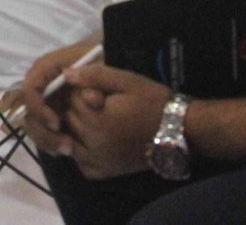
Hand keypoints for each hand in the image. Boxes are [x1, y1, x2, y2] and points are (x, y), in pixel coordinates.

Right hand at [19, 36, 101, 155]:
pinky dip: (51, 142)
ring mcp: (45, 100)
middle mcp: (41, 85)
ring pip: (33, 124)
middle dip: (43, 132)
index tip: (57, 124)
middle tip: (66, 146)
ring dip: (47, 141)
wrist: (107, 62)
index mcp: (46, 68)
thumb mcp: (100, 64)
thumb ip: (91, 73)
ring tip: (68, 151)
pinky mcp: (51, 113)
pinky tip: (69, 150)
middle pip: (28, 111)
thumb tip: (69, 77)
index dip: (38, 109)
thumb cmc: (101, 61)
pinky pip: (42, 130)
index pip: (29, 89)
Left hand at [61, 65, 171, 179]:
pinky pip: (83, 166)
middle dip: (79, 109)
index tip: (100, 90)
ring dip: (77, 130)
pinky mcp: (108, 172)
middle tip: (100, 104)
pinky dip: (82, 155)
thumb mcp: (127, 81)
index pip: (73, 100)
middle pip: (70, 120)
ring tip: (96, 120)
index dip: (84, 90)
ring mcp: (100, 161)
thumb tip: (65, 74)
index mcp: (97, 120)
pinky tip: (93, 142)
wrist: (180, 130)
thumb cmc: (153, 102)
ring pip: (71, 142)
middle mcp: (94, 143)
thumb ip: (94, 76)